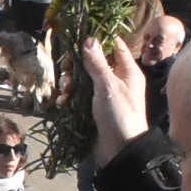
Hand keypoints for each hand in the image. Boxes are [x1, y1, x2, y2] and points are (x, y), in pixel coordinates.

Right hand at [76, 34, 145, 162]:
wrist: (119, 151)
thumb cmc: (120, 115)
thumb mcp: (108, 86)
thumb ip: (98, 63)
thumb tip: (90, 40)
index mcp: (127, 71)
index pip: (114, 46)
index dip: (98, 40)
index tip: (79, 39)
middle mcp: (116, 80)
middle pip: (94, 61)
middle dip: (77, 64)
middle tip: (67, 68)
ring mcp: (104, 95)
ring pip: (83, 78)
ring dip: (71, 81)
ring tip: (65, 89)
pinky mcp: (93, 109)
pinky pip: (78, 96)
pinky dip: (69, 97)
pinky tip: (63, 101)